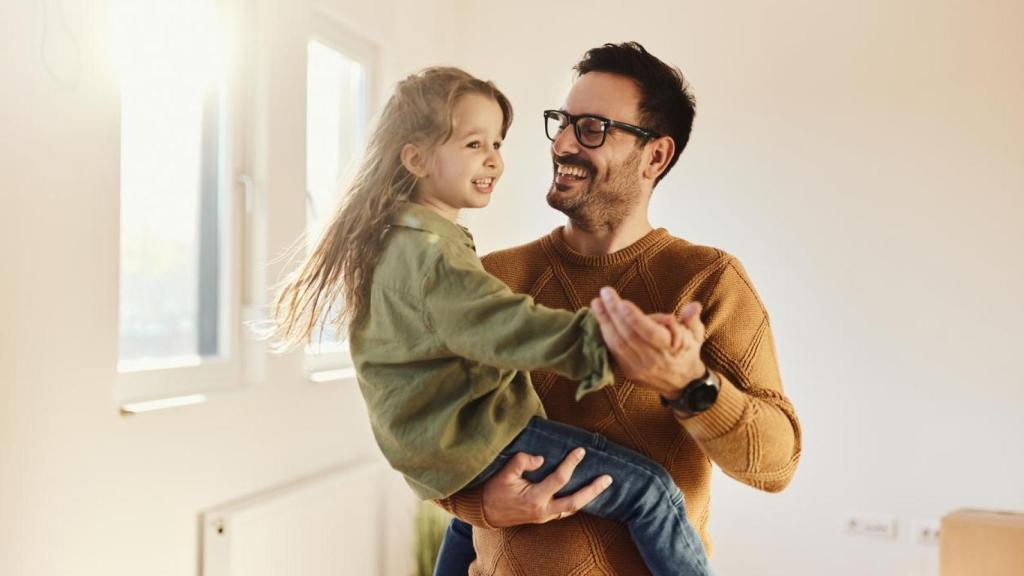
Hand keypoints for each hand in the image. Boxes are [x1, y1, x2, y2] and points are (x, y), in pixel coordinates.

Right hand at [480, 449, 613, 527]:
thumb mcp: (504, 473)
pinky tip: (585, 494)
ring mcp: (545, 517)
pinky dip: (576, 503)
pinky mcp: (544, 518)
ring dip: (588, 498)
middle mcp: (543, 511)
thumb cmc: (494, 490)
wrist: (485, 512)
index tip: (581, 450)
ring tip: (601, 486)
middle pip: (575, 502)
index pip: (559, 479)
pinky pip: (565, 511)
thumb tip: (542, 458)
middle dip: (593, 490)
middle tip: (608, 479)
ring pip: (572, 509)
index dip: (571, 463)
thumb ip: (522, 461)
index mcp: (534, 498)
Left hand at [590, 287, 706, 399]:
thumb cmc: (687, 352)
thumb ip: (692, 320)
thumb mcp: (696, 335)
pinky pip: (614, 351)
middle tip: (604, 293)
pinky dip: (605, 334)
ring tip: (596, 303)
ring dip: (604, 322)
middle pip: (629, 335)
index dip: (635, 319)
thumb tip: (694, 307)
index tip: (622, 303)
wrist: (682, 384)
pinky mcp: (628, 372)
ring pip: (617, 343)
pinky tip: (599, 319)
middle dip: (614, 313)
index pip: (650, 333)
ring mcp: (638, 368)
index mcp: (670, 349)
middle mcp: (652, 360)